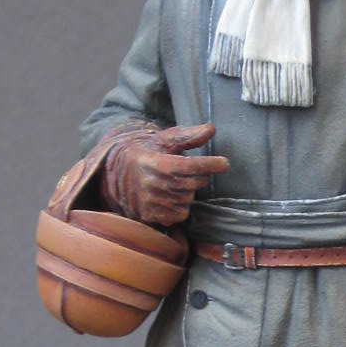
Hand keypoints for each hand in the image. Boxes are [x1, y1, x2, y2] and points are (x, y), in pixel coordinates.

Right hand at [101, 123, 229, 224]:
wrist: (120, 174)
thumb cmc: (149, 153)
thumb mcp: (164, 140)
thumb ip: (188, 136)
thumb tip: (211, 129)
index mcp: (151, 162)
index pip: (185, 166)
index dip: (207, 165)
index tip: (225, 163)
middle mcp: (148, 184)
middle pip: (189, 184)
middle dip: (200, 177)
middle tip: (198, 170)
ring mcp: (149, 203)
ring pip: (186, 200)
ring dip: (190, 191)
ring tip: (178, 182)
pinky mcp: (151, 216)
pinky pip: (180, 214)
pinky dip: (182, 205)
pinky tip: (173, 196)